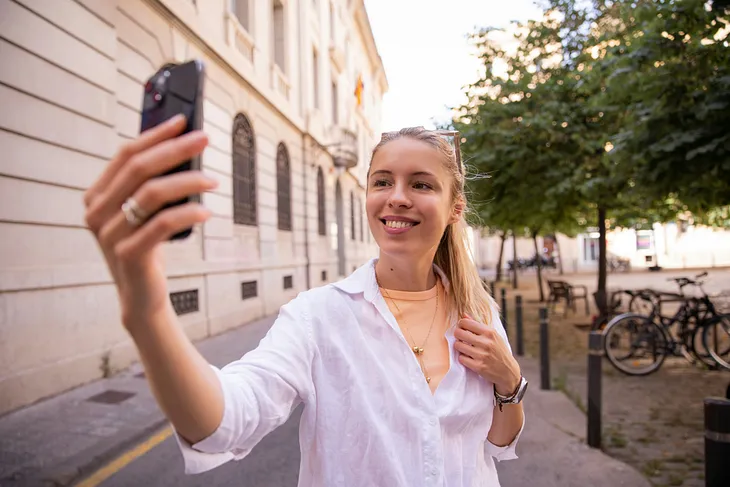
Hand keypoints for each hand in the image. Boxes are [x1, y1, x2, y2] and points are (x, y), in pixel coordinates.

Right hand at [83, 115, 215, 329]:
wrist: (142, 295)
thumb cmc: (148, 247)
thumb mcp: (145, 212)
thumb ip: (152, 184)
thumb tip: (184, 147)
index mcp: (97, 195)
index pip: (126, 154)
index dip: (155, 135)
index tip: (183, 121)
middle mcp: (97, 212)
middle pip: (138, 168)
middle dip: (175, 149)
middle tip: (204, 140)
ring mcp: (110, 234)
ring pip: (151, 193)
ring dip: (187, 181)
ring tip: (212, 180)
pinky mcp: (128, 254)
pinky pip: (162, 224)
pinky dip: (187, 213)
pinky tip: (206, 211)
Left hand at [454, 314, 520, 395]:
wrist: (508, 371)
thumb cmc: (499, 351)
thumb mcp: (493, 335)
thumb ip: (477, 325)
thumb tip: (464, 315)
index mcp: (490, 332)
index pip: (465, 322)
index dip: (461, 325)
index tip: (462, 328)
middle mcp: (486, 343)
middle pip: (459, 333)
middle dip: (457, 335)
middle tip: (460, 338)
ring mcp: (482, 355)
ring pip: (458, 346)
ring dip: (459, 346)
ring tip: (464, 348)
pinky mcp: (478, 367)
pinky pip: (461, 358)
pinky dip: (463, 358)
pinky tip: (468, 357)